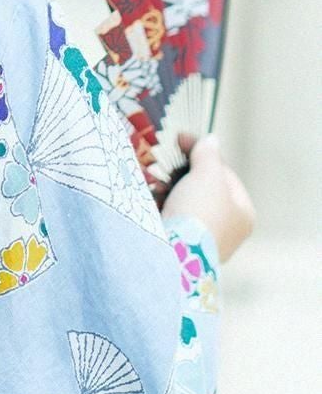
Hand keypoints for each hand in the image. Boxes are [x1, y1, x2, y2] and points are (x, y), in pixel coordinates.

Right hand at [160, 131, 255, 263]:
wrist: (175, 254)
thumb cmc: (200, 212)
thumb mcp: (207, 174)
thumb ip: (208, 153)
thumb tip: (211, 140)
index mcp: (243, 213)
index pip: (224, 173)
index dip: (203, 153)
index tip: (180, 140)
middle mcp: (228, 229)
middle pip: (204, 188)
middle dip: (181, 173)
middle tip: (164, 163)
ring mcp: (204, 240)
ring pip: (185, 203)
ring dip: (168, 188)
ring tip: (154, 181)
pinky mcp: (181, 246)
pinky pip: (172, 218)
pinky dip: (161, 205)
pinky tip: (151, 198)